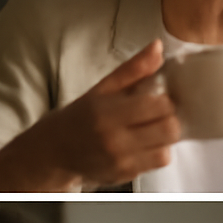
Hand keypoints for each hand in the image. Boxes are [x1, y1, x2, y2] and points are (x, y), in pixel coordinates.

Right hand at [0, 40, 178, 190]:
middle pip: (169, 130)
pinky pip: (156, 164)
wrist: (54, 152)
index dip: (165, 100)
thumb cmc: (78, 118)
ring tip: (149, 131)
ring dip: (164, 140)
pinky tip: (141, 145)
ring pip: (166, 151)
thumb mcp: (101, 89)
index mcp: (108, 113)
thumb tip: (157, 46)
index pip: (160, 106)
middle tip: (157, 115)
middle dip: (168, 120)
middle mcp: (114, 140)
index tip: (156, 98)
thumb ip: (133, 69)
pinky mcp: (124, 176)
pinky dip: (155, 153)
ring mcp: (120, 162)